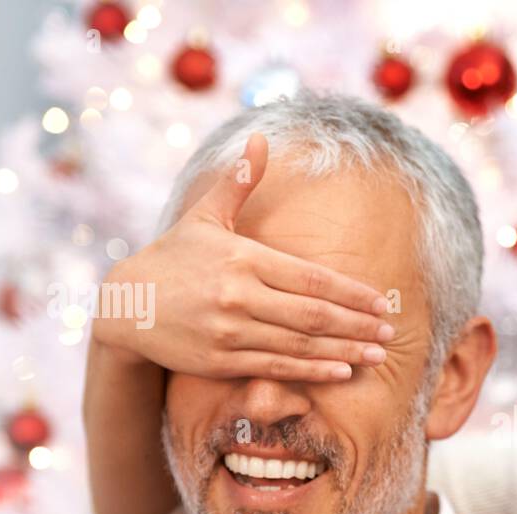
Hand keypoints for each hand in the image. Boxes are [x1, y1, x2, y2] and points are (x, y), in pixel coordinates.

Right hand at [91, 132, 393, 381]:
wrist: (125, 305)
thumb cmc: (175, 258)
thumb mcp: (204, 216)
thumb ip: (238, 182)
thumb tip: (261, 138)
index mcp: (243, 257)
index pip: (311, 277)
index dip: (351, 292)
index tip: (382, 302)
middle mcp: (238, 295)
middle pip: (313, 314)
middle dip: (357, 324)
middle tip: (391, 332)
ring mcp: (229, 331)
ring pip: (299, 344)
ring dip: (344, 350)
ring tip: (377, 354)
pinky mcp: (220, 361)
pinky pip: (276, 368)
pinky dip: (311, 371)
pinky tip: (341, 371)